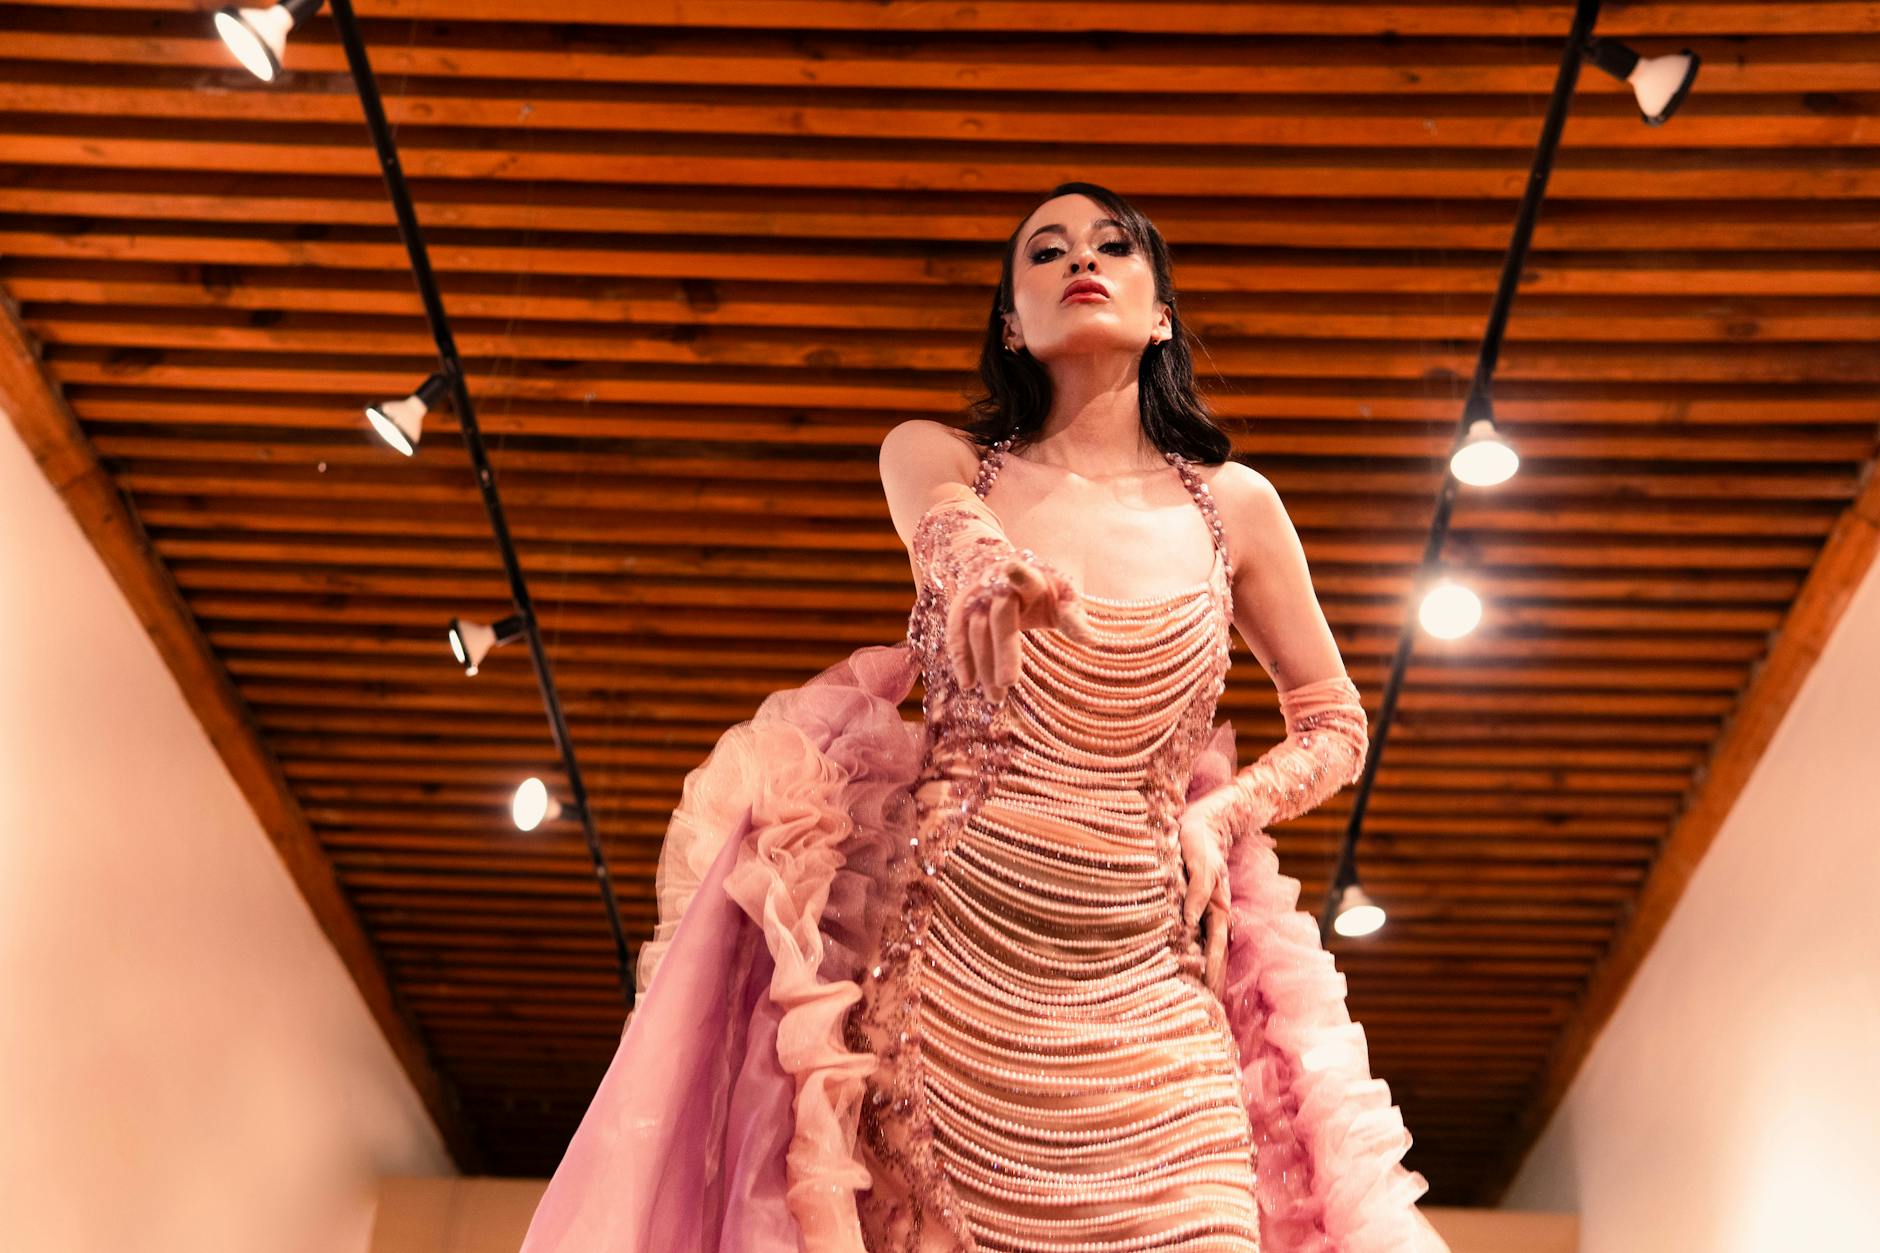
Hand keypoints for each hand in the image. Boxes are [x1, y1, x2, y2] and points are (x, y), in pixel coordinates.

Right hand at [944, 554, 1095, 703]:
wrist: (1013, 569)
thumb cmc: (1047, 590)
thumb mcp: (1065, 598)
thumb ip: (1073, 618)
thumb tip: (1092, 641)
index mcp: (1029, 576)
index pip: (1024, 575)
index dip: (1019, 573)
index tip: (1013, 568)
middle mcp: (998, 581)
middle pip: (998, 615)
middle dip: (1002, 650)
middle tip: (1008, 683)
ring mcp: (977, 592)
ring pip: (974, 628)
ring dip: (982, 664)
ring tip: (996, 698)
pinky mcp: (963, 605)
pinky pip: (956, 631)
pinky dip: (960, 658)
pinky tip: (968, 683)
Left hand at [1178, 784, 1237, 1000]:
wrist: (1209, 819)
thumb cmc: (1199, 838)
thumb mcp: (1198, 861)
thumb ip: (1196, 891)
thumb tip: (1188, 922)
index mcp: (1216, 907)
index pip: (1213, 951)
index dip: (1210, 975)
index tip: (1208, 1001)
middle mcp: (1215, 913)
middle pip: (1214, 956)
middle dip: (1211, 983)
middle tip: (1207, 1014)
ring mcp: (1209, 909)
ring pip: (1209, 947)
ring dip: (1207, 972)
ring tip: (1203, 998)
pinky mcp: (1201, 901)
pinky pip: (1202, 934)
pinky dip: (1201, 953)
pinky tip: (1194, 965)